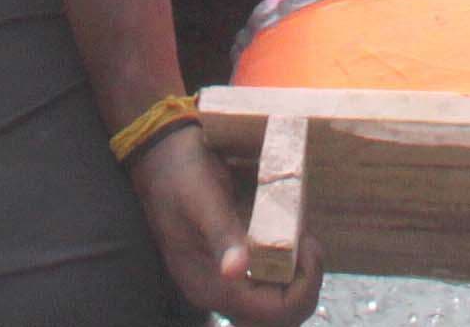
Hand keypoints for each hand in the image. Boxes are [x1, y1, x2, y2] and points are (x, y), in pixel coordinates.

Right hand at [128, 132, 322, 325]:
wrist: (159, 158)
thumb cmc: (181, 174)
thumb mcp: (202, 200)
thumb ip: (222, 236)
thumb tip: (236, 271)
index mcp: (208, 286)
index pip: (271, 313)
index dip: (301, 287)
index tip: (310, 247)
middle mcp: (215, 293)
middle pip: (277, 317)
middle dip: (305, 286)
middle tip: (311, 244)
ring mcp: (220, 283)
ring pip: (274, 306)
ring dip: (298, 281)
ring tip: (304, 242)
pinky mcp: (226, 269)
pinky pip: (265, 287)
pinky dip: (286, 272)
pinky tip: (291, 243)